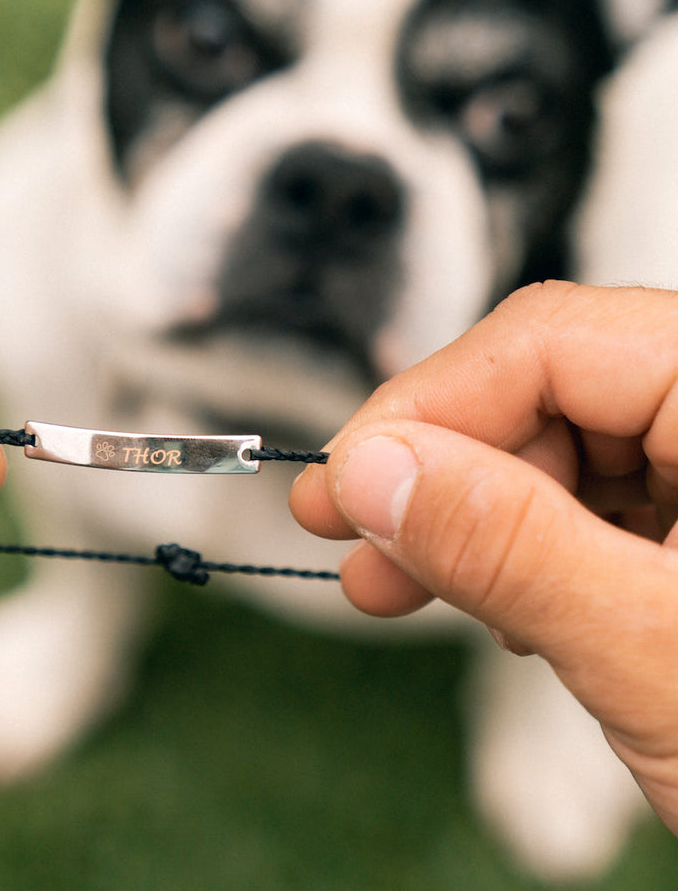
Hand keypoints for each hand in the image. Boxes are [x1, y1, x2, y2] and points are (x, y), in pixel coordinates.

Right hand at [290, 282, 677, 834]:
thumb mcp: (658, 653)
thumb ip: (506, 545)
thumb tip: (373, 470)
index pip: (552, 341)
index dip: (428, 404)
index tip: (349, 475)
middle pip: (544, 392)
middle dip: (435, 470)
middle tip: (349, 529)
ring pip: (551, 451)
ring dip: (462, 517)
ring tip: (392, 580)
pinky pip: (579, 509)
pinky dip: (514, 552)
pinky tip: (483, 600)